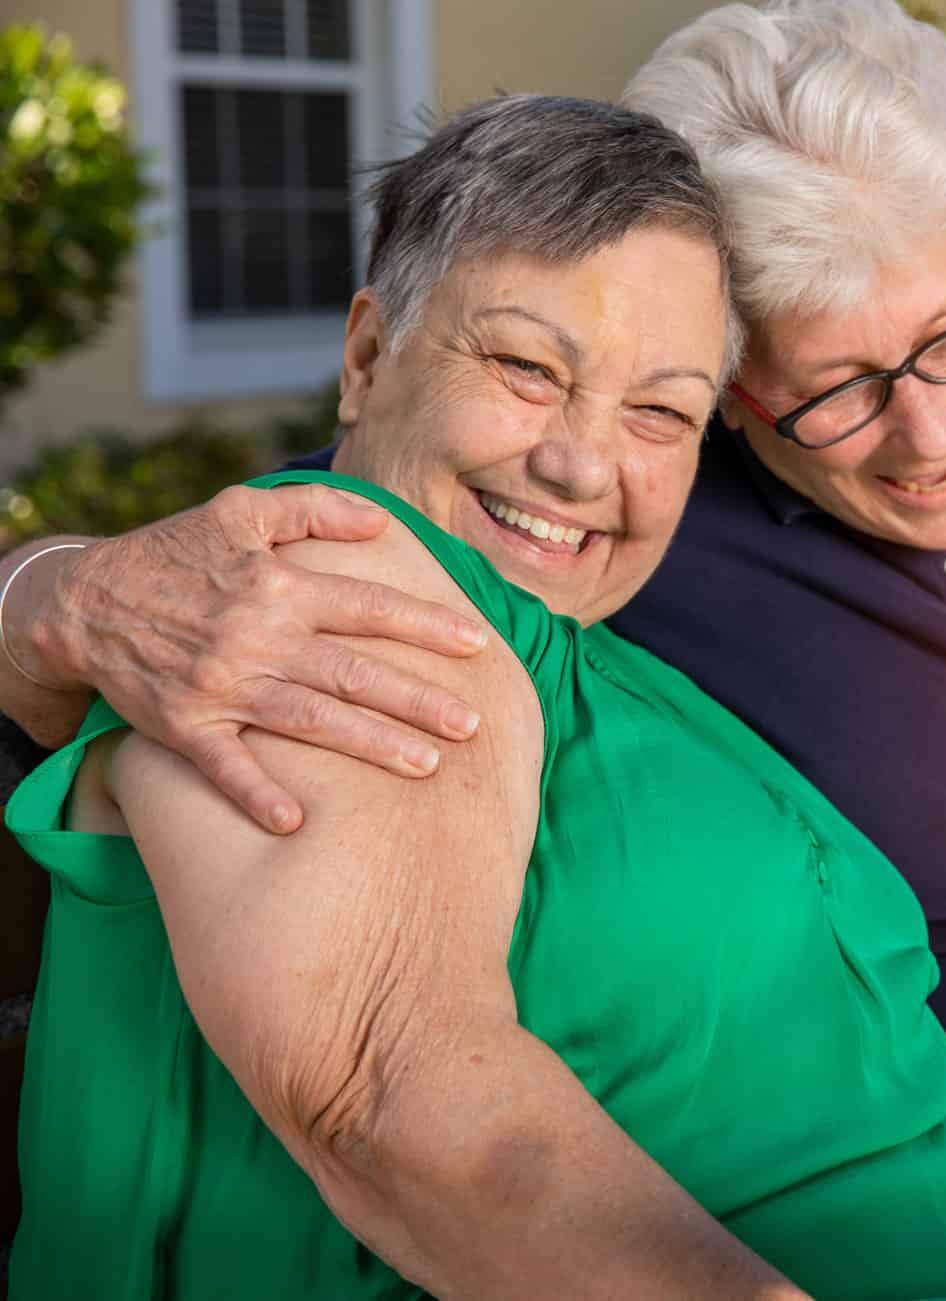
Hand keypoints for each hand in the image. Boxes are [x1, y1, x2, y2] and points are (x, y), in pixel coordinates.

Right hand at [42, 483, 489, 832]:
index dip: (426, 625)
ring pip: (311, 720)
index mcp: (279, 587)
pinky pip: (224, 765)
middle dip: (417, 700)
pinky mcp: (184, 724)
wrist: (82, 602)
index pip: (368, 607)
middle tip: (472, 723)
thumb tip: (382, 521)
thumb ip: (315, 509)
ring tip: (428, 765)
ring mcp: (222, 685)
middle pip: (353, 672)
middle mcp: (258, 638)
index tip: (478, 644)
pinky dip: (256, 794)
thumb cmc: (175, 554)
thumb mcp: (240, 510)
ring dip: (371, 744)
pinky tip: (295, 822)